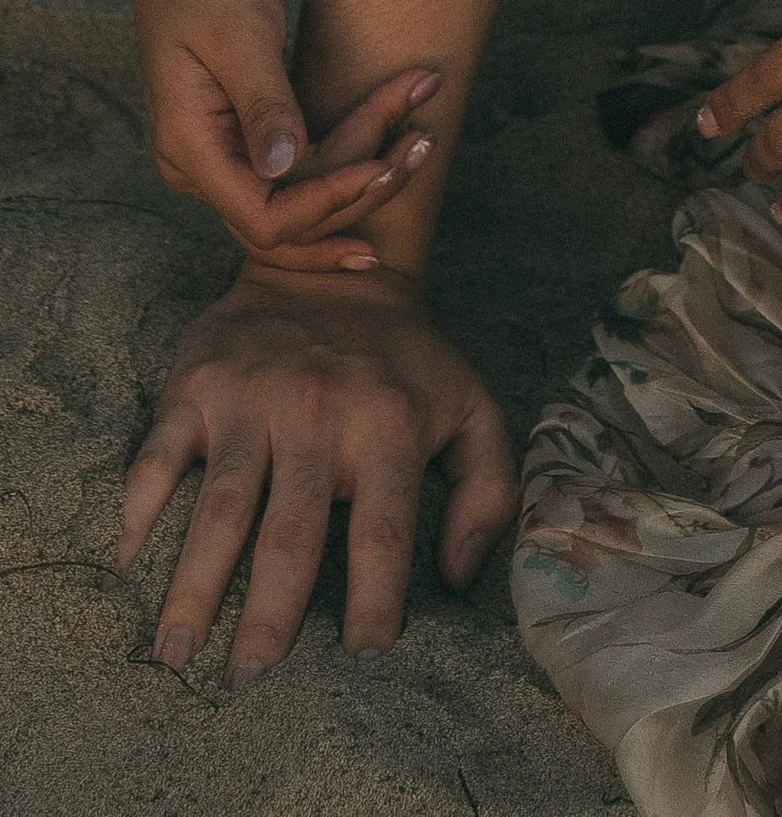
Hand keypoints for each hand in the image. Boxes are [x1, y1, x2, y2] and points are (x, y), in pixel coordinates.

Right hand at [117, 267, 516, 676]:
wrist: (326, 264)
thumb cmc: (401, 360)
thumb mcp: (469, 405)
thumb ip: (487, 489)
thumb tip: (458, 577)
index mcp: (390, 423)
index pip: (382, 529)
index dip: (375, 599)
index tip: (363, 660)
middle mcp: (320, 412)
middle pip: (290, 533)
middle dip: (268, 616)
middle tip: (246, 683)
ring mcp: (252, 399)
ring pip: (220, 508)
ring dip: (194, 587)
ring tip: (175, 655)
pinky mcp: (198, 386)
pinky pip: (159, 457)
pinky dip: (139, 511)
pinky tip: (129, 564)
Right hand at [133, 0, 438, 269]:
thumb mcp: (241, 33)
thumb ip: (263, 102)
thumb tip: (282, 168)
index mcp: (187, 146)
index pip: (262, 217)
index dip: (327, 202)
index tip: (385, 165)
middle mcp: (197, 167)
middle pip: (285, 224)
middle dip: (357, 194)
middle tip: (424, 145)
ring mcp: (219, 158)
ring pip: (296, 206)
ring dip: (361, 182)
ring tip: (424, 142)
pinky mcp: (243, 140)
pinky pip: (297, 178)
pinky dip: (346, 164)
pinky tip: (395, 151)